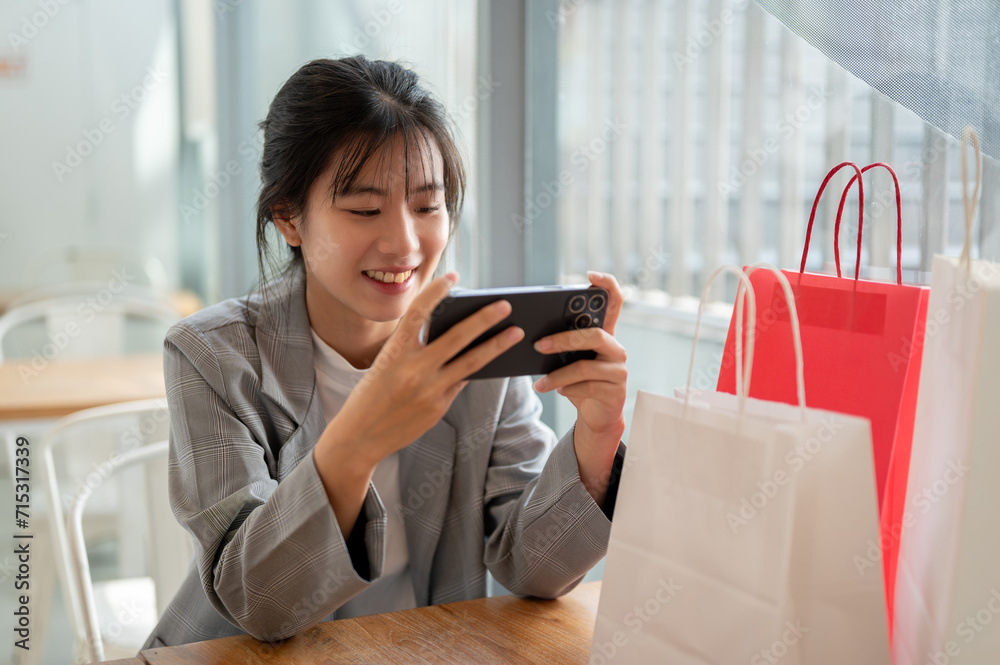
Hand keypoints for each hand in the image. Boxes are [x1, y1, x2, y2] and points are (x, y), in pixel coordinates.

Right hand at [314, 272, 524, 535]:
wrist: (359, 436)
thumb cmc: (372, 394)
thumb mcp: (386, 363)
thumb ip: (414, 348)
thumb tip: (452, 330)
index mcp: (394, 352)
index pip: (417, 313)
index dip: (436, 292)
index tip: (453, 277)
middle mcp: (413, 370)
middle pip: (457, 337)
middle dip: (484, 319)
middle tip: (506, 304)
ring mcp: (429, 390)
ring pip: (471, 362)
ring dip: (496, 345)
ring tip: (515, 332)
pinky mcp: (438, 407)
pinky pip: (462, 381)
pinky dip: (476, 368)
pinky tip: (491, 356)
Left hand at [532, 271, 626, 506]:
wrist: (595, 416)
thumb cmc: (579, 381)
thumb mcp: (570, 359)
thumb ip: (562, 344)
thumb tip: (529, 333)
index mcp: (606, 334)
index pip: (614, 302)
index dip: (607, 286)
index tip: (591, 275)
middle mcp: (616, 349)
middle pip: (595, 335)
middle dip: (564, 340)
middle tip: (538, 345)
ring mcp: (619, 370)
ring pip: (586, 366)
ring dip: (558, 374)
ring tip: (540, 382)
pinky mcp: (616, 391)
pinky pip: (587, 387)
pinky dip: (567, 389)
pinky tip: (556, 391)